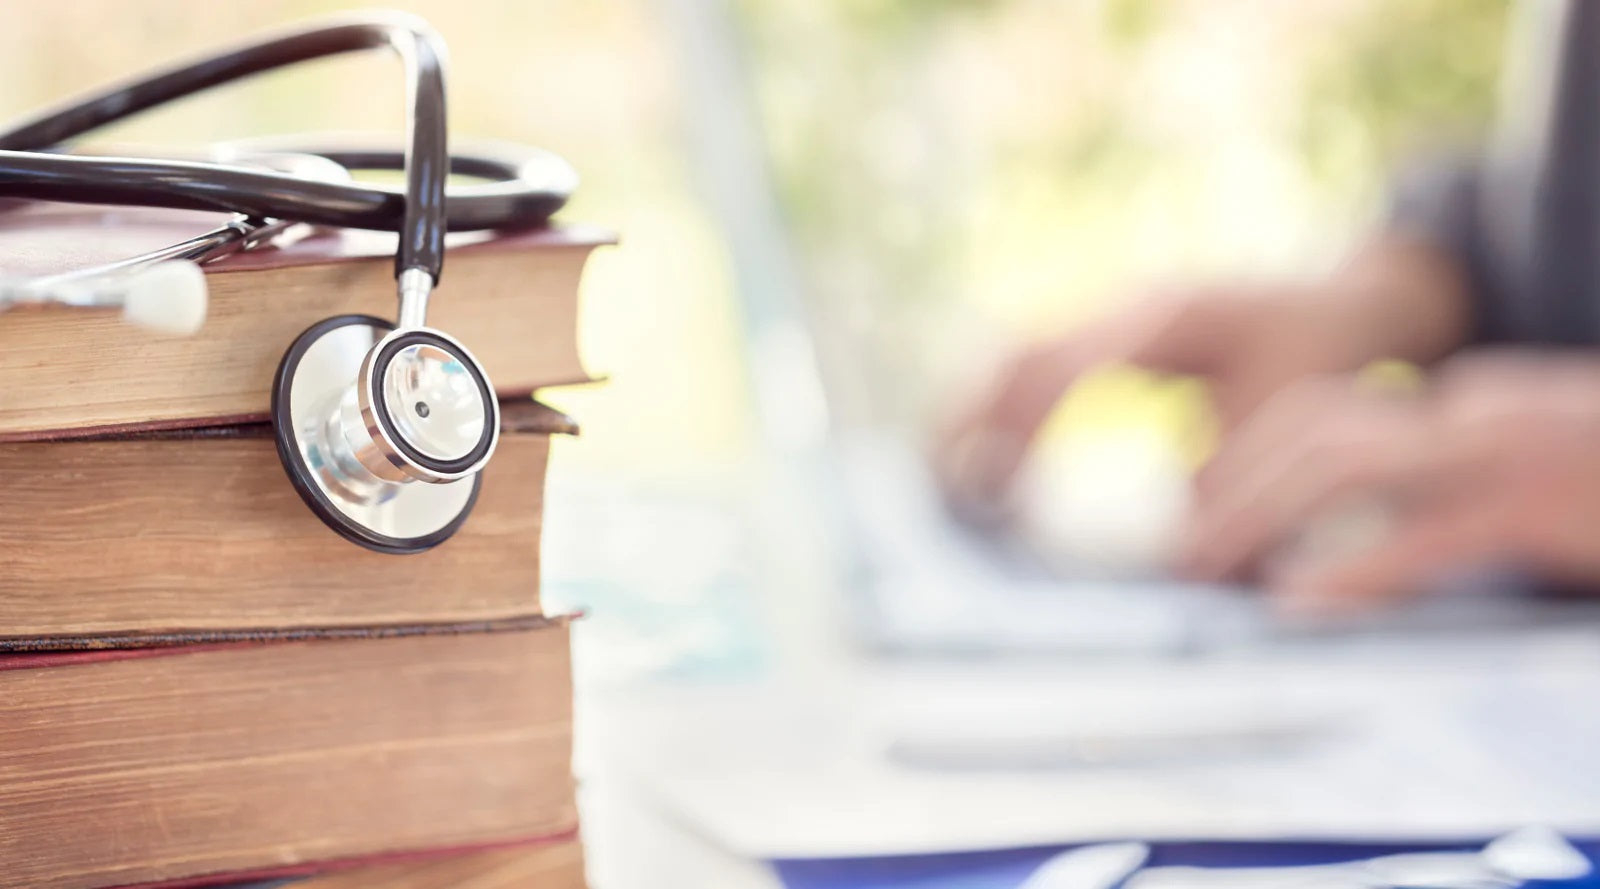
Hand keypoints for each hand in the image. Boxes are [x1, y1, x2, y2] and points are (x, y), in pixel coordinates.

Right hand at [935, 235, 1468, 512]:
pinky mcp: (1113, 335)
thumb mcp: (1289, 420)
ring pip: (1017, 355)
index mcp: (1166, 318)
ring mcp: (1115, 314)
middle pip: (1019, 353)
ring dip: (977, 416)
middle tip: (939, 489)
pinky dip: (1007, 412)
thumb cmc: (1327, 355)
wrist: (1355, 299)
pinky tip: (994, 464)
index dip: (1023, 432)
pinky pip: (1041, 367)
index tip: (999, 496)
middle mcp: (1127, 307)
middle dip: (970, 420)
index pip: (1066, 370)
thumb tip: (1168, 555)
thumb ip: (1227, 482)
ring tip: (949, 483)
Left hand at [1180, 351, 1599, 612]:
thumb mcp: (1512, 476)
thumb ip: (1433, 490)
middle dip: (1231, 491)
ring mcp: (1502, 454)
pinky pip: (1425, 535)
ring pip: (1349, 470)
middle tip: (1180, 556)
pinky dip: (1355, 568)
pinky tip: (1300, 601)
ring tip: (1209, 573)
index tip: (1193, 507)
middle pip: (1314, 434)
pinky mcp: (1536, 508)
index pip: (1320, 415)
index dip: (1241, 459)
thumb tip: (1329, 545)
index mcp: (1459, 405)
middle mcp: (1470, 414)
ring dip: (1260, 520)